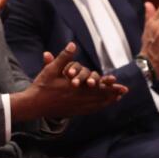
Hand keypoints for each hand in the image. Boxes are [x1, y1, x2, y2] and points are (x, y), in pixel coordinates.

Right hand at [11, 43, 127, 120]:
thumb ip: (64, 57)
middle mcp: (77, 99)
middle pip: (99, 96)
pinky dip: (99, 107)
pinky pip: (90, 110)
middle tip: (125, 90)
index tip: (119, 83)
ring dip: (108, 101)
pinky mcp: (73, 112)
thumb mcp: (51, 69)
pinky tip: (103, 105)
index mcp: (74, 88)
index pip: (96, 87)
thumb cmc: (42, 86)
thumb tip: (73, 45)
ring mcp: (76, 107)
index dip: (109, 85)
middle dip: (113, 93)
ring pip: (96, 105)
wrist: (34, 105)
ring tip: (118, 98)